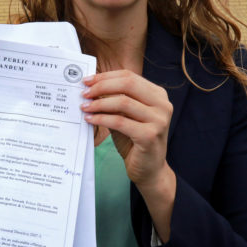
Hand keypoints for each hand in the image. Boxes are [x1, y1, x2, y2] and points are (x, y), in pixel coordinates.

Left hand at [81, 70, 175, 240]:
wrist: (149, 170)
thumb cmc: (135, 141)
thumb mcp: (126, 116)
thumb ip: (115, 101)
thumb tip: (91, 87)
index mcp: (158, 95)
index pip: (129, 76)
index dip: (106, 76)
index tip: (87, 80)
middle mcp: (162, 105)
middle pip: (128, 84)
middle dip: (102, 86)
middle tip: (84, 92)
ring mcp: (159, 120)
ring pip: (123, 102)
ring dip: (99, 103)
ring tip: (84, 107)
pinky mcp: (150, 136)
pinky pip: (120, 122)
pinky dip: (102, 119)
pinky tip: (90, 120)